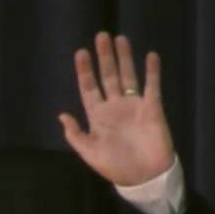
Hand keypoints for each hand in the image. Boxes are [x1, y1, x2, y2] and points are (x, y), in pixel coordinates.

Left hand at [58, 32, 175, 186]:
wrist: (145, 177)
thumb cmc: (116, 167)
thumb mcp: (90, 153)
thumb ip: (76, 134)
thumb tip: (61, 114)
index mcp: (98, 116)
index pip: (89, 88)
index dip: (85, 71)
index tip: (81, 53)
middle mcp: (114, 106)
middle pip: (108, 76)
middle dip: (104, 57)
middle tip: (101, 36)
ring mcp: (133, 105)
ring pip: (128, 76)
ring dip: (124, 58)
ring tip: (120, 38)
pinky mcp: (152, 108)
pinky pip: (152, 86)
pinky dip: (152, 72)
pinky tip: (150, 55)